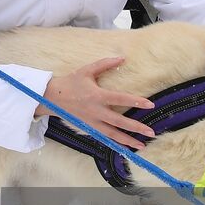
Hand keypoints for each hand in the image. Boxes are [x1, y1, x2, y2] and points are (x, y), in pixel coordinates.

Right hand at [37, 56, 155, 150]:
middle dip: (136, 128)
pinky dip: (115, 143)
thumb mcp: (87, 70)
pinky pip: (104, 137)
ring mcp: (92, 122)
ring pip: (112, 134)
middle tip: (151, 132)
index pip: (120, 99)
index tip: (150, 105)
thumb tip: (122, 57)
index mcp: (97, 95)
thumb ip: (105, 64)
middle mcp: (96, 111)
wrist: (52, 97)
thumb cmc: (71, 82)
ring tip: (142, 145)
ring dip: (128, 141)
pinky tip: (125, 147)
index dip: (136, 101)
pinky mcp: (88, 128)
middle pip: (119, 121)